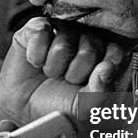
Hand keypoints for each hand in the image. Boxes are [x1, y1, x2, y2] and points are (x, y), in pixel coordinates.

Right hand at [0, 17, 127, 125]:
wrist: (23, 109)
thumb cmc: (57, 106)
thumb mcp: (84, 108)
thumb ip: (100, 91)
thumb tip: (107, 68)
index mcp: (103, 57)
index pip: (114, 53)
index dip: (101, 71)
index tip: (90, 85)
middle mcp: (84, 39)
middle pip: (90, 47)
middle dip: (74, 73)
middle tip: (65, 81)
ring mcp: (61, 31)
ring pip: (64, 43)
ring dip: (53, 66)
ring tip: (49, 73)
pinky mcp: (37, 28)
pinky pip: (41, 32)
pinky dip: (35, 55)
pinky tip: (35, 63)